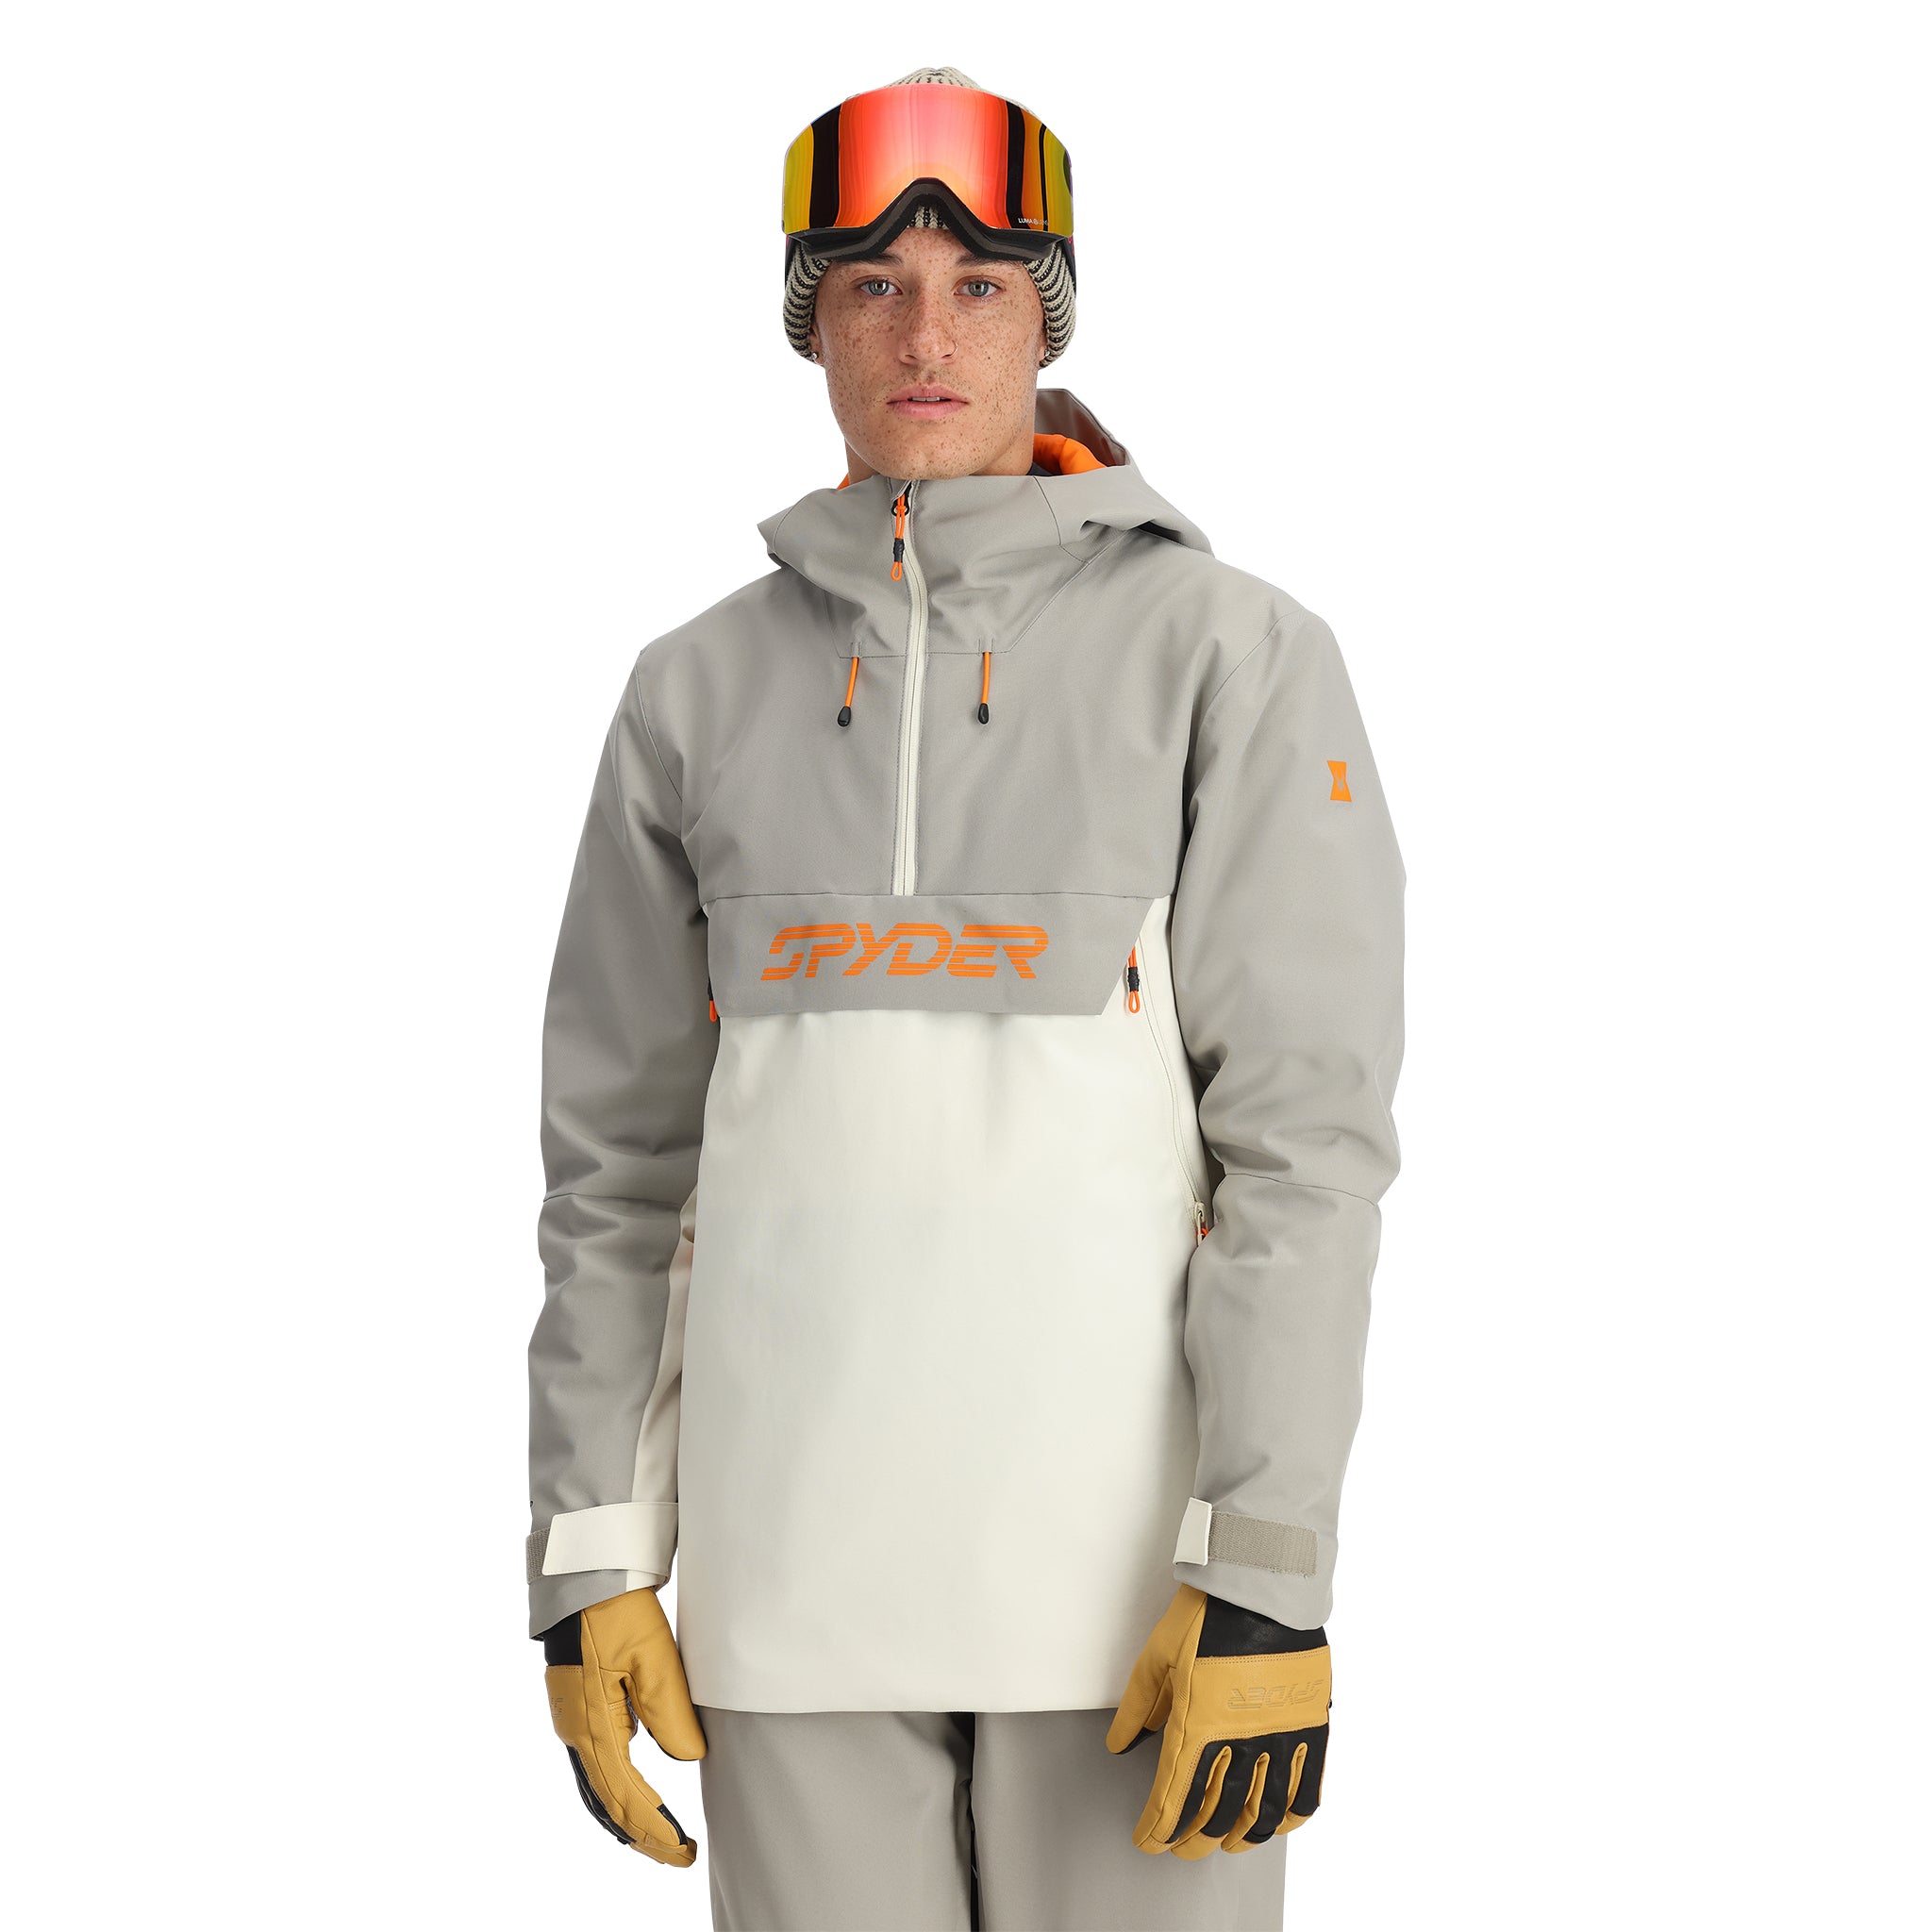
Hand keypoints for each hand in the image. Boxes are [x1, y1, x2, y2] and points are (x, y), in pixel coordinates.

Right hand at [540, 1586, 706, 1863]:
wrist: (582, 1578)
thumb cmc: (617, 1612)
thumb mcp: (654, 1658)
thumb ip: (670, 1712)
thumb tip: (689, 1759)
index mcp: (592, 1725)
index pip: (625, 1796)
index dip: (654, 1828)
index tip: (683, 1851)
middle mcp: (575, 1731)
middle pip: (606, 1802)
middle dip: (642, 1833)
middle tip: (679, 1855)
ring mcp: (571, 1720)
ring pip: (596, 1787)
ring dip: (626, 1817)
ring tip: (657, 1840)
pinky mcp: (576, 1706)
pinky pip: (593, 1765)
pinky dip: (613, 1791)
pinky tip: (630, 1796)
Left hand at [1105, 1584, 1330, 1857]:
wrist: (1260, 1582)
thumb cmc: (1206, 1614)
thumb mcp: (1157, 1655)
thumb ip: (1138, 1705)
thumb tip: (1121, 1743)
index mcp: (1198, 1722)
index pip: (1174, 1796)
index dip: (1158, 1828)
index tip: (1147, 1840)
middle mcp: (1241, 1738)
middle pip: (1217, 1812)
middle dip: (1194, 1838)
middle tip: (1181, 1846)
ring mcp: (1280, 1734)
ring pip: (1263, 1810)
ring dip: (1242, 1836)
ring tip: (1227, 1844)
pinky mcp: (1310, 1724)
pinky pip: (1307, 1787)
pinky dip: (1293, 1816)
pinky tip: (1279, 1823)